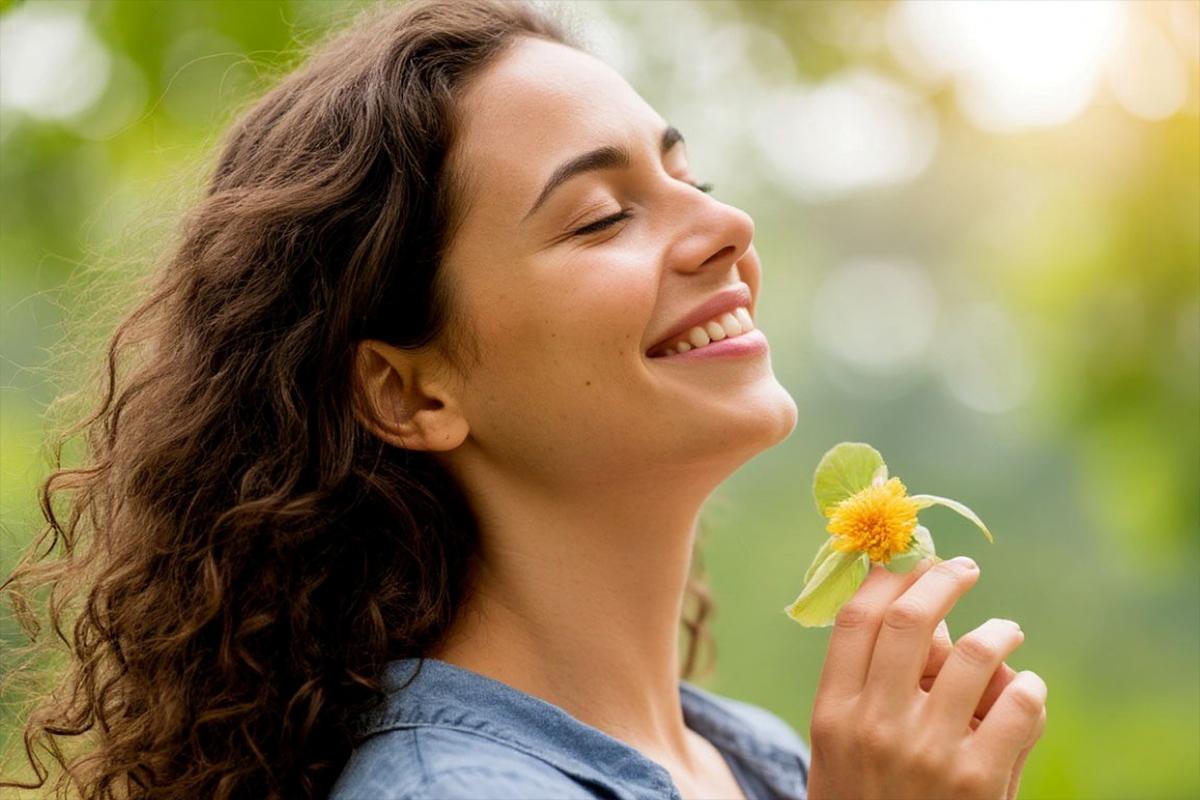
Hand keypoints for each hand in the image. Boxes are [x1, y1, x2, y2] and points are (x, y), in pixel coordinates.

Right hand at [806, 558, 1047, 799]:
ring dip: (1000, 632)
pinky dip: (1030, 689)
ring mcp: (929, 751)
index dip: (887, 577)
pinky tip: (1026, 693)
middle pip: (914, 619)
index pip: (857, 620)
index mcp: (834, 714)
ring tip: (1007, 634)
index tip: (909, 559)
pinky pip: (1021, 703)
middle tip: (963, 568)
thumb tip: (928, 616)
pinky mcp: (980, 779)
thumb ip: (870, 689)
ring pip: (978, 652)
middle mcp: (876, 725)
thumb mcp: (842, 751)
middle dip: (944, 578)